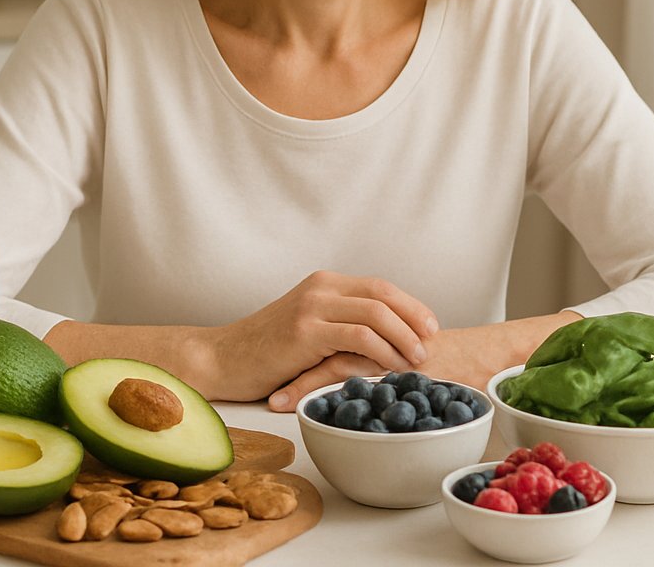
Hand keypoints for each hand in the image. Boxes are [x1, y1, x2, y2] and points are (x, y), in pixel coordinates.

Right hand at [204, 271, 438, 404]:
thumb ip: (339, 324)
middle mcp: (321, 288)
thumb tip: (385, 340)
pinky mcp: (305, 331)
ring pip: (375, 314)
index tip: (430, 327)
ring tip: (416, 361)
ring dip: (403, 338)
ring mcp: (312, 307)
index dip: (410, 306)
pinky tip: (389, 369)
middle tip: (431, 343)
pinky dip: (381, 351)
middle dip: (414, 319)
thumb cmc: (265, 353)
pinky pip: (357, 336)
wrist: (221, 359)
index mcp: (324, 283)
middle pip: (383, 295)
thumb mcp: (308, 328)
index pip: (380, 286)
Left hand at [266, 310, 582, 412]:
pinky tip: (318, 407)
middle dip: (290, 367)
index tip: (268, 372)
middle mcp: (384, 339)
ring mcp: (392, 354)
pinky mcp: (407, 370)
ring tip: (275, 401)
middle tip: (259, 386)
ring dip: (305, 383)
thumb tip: (354, 383)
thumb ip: (386, 363)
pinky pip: (369, 378)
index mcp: (382, 332)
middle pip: (326, 347)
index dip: (298, 354)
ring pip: (340, 361)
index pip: (331, 337)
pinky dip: (341, 392)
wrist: (498, 356)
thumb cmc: (462, 362)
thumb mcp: (417, 360)